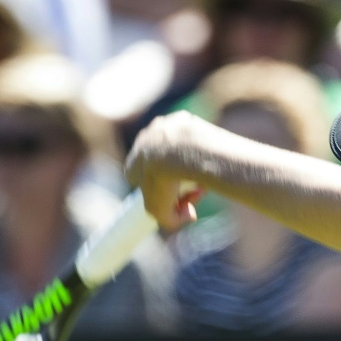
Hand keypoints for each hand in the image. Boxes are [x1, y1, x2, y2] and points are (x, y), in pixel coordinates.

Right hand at [125, 111, 202, 233]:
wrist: (179, 151)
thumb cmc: (163, 182)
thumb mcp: (160, 212)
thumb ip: (171, 220)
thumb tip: (189, 214)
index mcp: (133, 162)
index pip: (141, 179)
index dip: (158, 192)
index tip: (175, 200)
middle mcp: (144, 142)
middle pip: (162, 165)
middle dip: (177, 180)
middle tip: (195, 190)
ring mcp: (161, 128)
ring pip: (177, 150)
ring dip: (190, 165)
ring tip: (204, 177)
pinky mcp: (180, 119)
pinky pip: (191, 136)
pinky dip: (198, 147)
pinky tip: (206, 158)